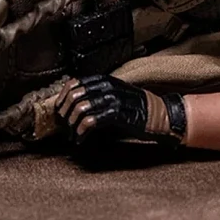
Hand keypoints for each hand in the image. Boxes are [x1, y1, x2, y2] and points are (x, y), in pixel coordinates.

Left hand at [56, 75, 187, 148]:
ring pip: (80, 108)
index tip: (59, 112)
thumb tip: (72, 105)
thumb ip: (96, 96)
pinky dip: (82, 132)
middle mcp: (107, 87)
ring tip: (72, 135)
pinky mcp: (117, 114)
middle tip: (64, 127)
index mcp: (104, 80)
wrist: (160, 116)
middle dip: (65, 114)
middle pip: (74, 96)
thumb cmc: (136, 108)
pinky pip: (91, 121)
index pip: (73, 84)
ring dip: (72, 125)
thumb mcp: (114, 95)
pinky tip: (81, 139)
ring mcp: (112, 99)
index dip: (62, 98)